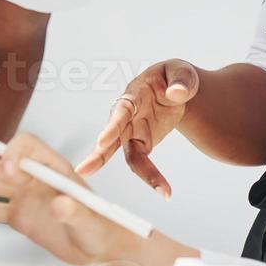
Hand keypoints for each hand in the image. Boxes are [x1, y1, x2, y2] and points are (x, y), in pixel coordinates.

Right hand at [0, 132, 138, 265]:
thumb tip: (62, 203)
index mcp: (55, 170)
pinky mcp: (17, 214)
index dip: (15, 156)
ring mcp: (25, 195)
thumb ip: (77, 213)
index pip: (29, 150)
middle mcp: (36, 178)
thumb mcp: (92, 223)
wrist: (102, 248)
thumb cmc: (104, 230)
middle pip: (3, 165)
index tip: (8, 173)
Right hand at [76, 59, 199, 195]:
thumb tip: (176, 94)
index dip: (112, 125)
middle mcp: (128, 114)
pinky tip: (165, 191)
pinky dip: (152, 177)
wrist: (177, 90)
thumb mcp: (182, 72)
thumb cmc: (174, 78)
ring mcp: (132, 130)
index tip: (102, 140)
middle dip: (98, 154)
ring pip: (125, 154)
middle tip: (83, 170)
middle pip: (111, 136)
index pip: (122, 110)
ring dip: (137, 173)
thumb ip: (181, 81)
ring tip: (155, 193)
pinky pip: (142, 162)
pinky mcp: (141, 143)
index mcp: (135, 93)